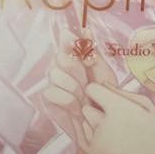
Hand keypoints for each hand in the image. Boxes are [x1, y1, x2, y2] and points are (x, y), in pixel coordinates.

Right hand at [42, 28, 115, 142]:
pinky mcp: (48, 100)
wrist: (105, 124)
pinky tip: (77, 108)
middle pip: (61, 57)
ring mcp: (54, 83)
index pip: (67, 40)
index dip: (73, 43)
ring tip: (85, 98)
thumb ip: (92, 52)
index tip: (88, 57)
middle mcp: (61, 67)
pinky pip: (50, 92)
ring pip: (55, 74)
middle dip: (78, 71)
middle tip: (89, 83)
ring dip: (73, 87)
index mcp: (75, 57)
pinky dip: (66, 100)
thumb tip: (85, 29)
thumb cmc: (106, 97)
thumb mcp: (103, 72)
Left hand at [79, 83, 154, 153]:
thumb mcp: (148, 107)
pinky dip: (90, 134)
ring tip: (114, 130)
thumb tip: (104, 84)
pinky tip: (105, 136)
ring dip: (93, 122)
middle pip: (86, 107)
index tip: (105, 96)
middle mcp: (103, 123)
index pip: (92, 89)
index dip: (98, 90)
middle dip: (96, 108)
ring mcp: (96, 140)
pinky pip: (82, 136)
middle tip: (112, 115)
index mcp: (118, 108)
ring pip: (84, 121)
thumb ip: (124, 93)